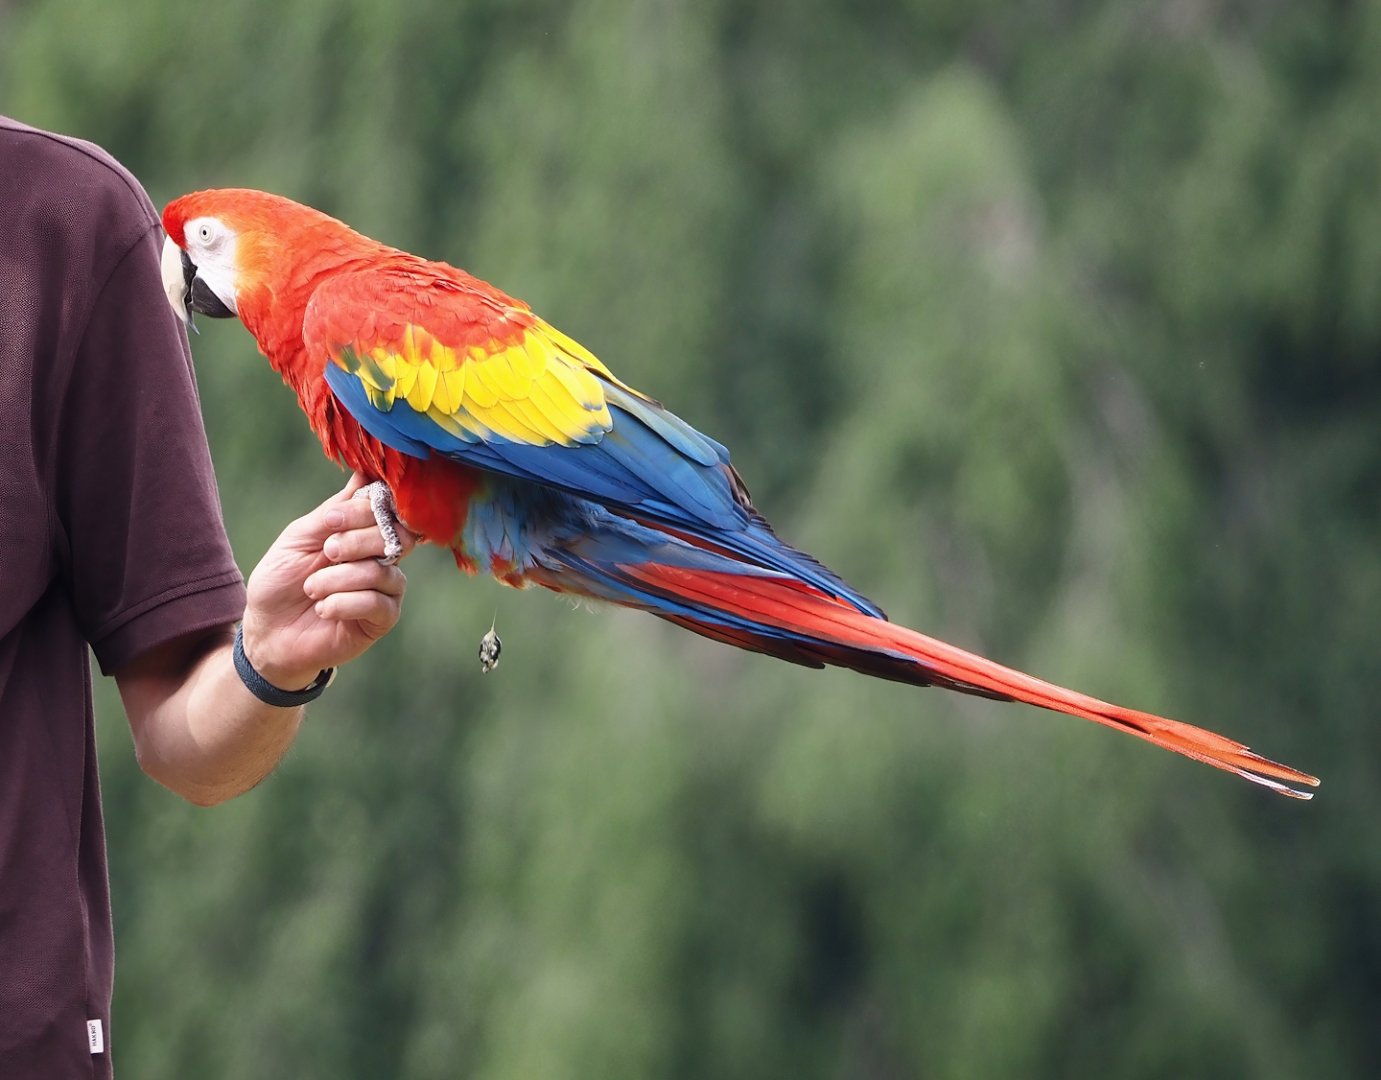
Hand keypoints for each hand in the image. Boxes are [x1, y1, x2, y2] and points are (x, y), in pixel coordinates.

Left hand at [240, 472, 416, 689]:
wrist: (267, 631)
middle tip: (327, 552)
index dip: (364, 511)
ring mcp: (384, 589)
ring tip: (312, 589)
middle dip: (357, 542)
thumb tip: (364, 473)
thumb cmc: (280, 582)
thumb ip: (334, 511)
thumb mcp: (299, 538)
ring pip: (383, 572)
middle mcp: (380, 557)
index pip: (385, 510)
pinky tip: (323, 609)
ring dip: (340, 578)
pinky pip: (379, 603)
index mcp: (361, 533)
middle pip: (396, 537)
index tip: (331, 521)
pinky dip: (346, 603)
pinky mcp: (382, 619)